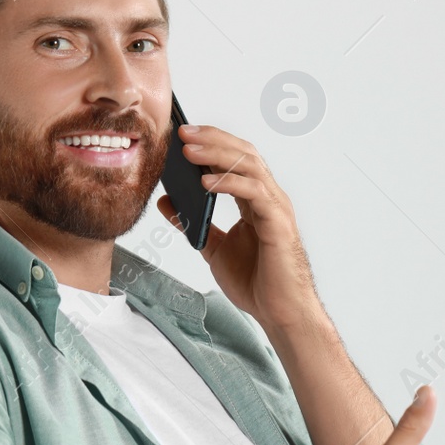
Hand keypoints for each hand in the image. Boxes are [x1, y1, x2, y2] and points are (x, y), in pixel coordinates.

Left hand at [158, 123, 317, 328]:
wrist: (278, 311)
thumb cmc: (255, 282)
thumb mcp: (213, 247)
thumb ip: (192, 223)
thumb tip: (166, 201)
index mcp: (255, 201)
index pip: (236, 159)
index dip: (211, 142)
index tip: (183, 134)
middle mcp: (269, 198)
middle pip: (244, 153)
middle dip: (212, 139)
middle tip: (182, 132)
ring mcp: (276, 208)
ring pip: (250, 165)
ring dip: (218, 154)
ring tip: (189, 151)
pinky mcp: (278, 223)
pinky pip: (255, 192)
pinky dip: (230, 183)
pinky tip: (205, 182)